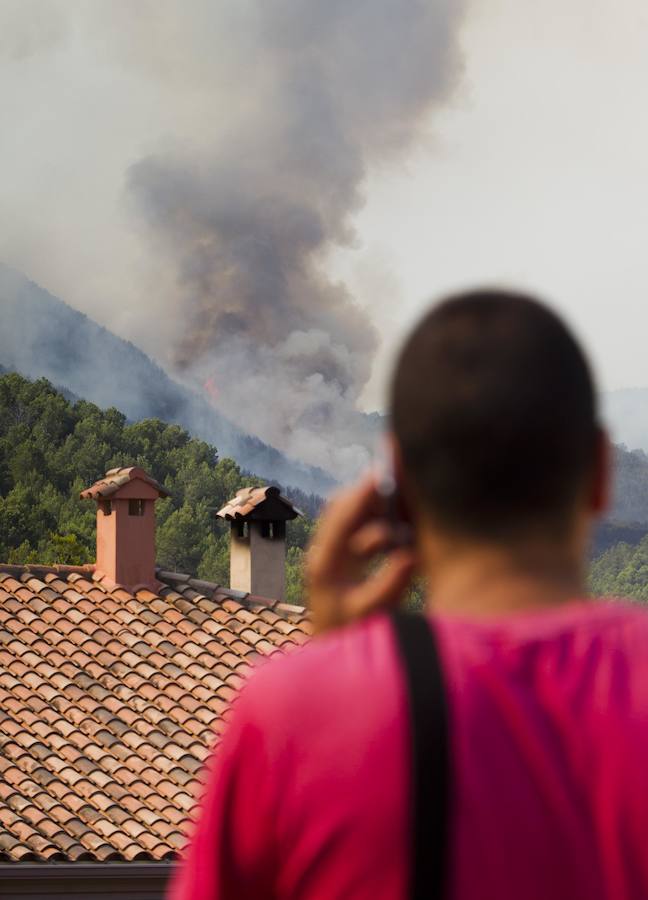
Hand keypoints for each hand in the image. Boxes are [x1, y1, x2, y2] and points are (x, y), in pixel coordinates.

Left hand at [306, 475, 417, 634]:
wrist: (333, 654)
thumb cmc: (350, 638)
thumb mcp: (370, 614)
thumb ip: (389, 586)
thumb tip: (410, 555)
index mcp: (325, 564)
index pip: (342, 517)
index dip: (363, 493)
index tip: (383, 472)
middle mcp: (323, 552)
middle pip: (343, 507)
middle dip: (370, 492)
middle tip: (400, 482)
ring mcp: (330, 554)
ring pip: (349, 514)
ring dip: (374, 506)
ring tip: (403, 502)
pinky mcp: (341, 559)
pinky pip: (356, 528)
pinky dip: (375, 520)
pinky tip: (398, 523)